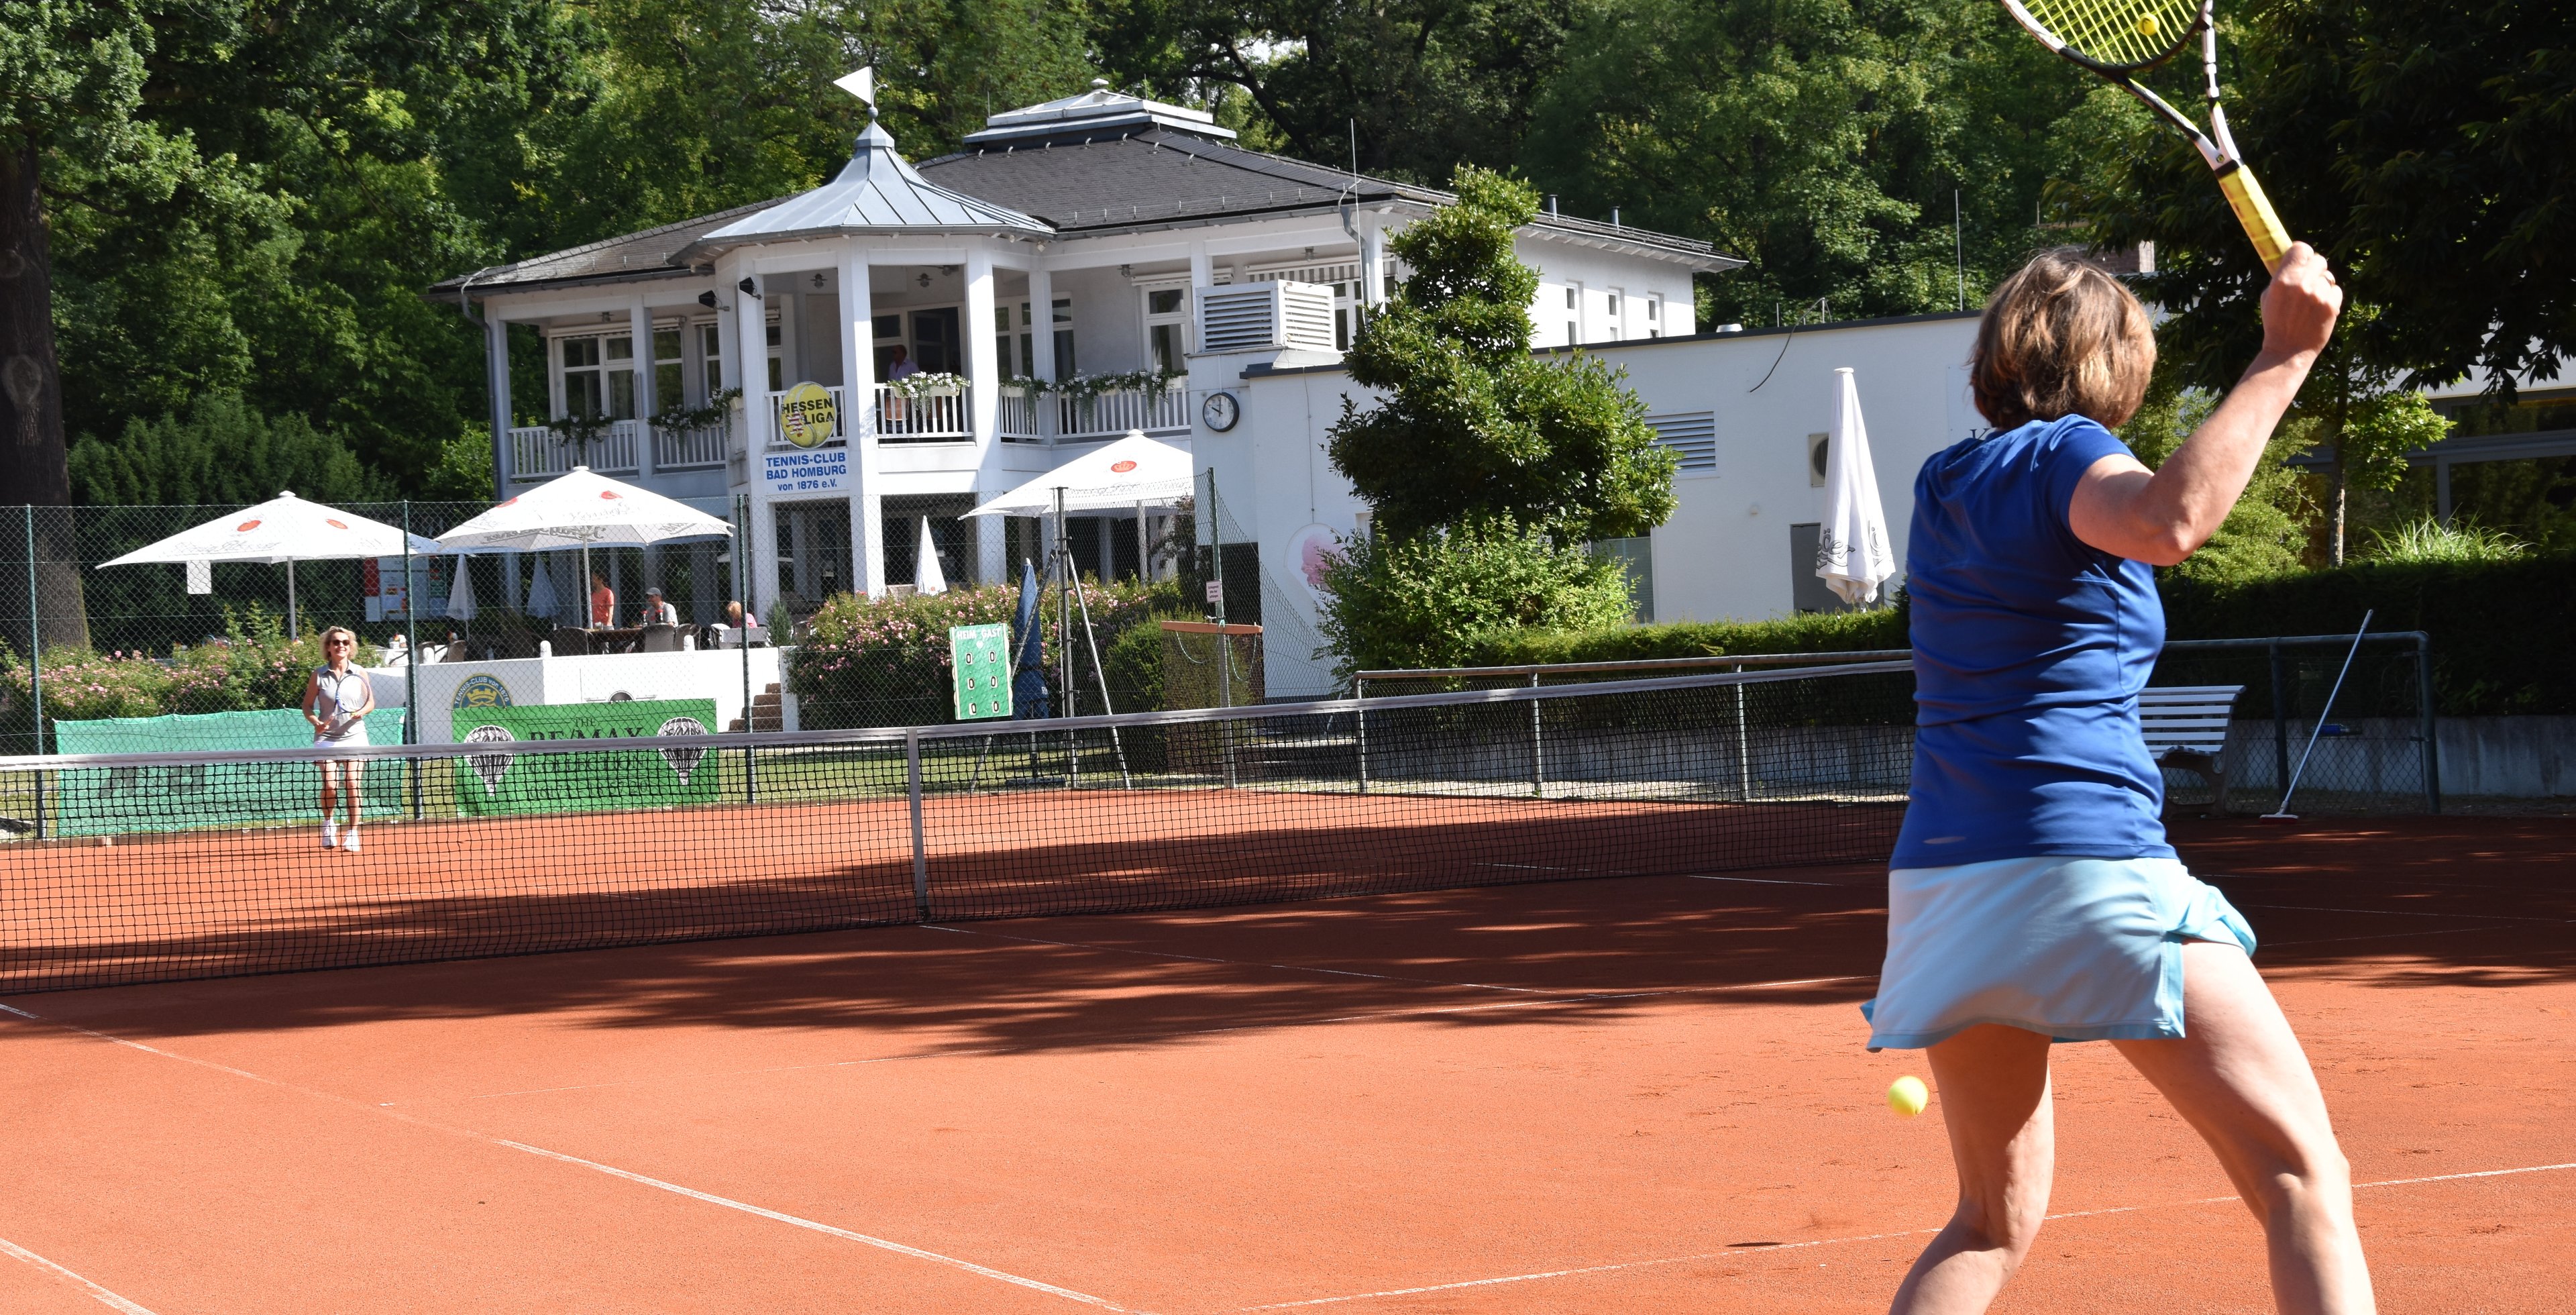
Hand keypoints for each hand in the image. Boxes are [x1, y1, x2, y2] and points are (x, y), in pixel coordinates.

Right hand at [2257, 243, 2341, 362]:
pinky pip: (2336, 290)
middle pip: (2318, 259)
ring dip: (2322, 284)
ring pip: (2328, 277)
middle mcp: (2301, 284)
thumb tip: (2295, 261)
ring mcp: (2318, 295)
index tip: (2301, 258)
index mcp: (2282, 280)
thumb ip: (2282, 276)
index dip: (2302, 252)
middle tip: (2309, 280)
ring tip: (2313, 300)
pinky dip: (2330, 297)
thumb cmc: (2276, 322)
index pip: (2301, 248)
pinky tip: (2320, 308)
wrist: (2287, 350)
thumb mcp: (2269, 296)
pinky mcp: (2331, 306)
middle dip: (2314, 268)